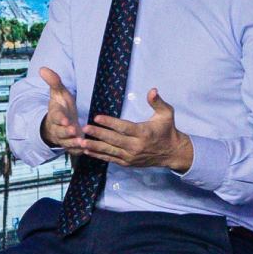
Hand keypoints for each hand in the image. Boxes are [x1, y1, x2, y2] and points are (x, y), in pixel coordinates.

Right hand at [36, 69, 84, 149]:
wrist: (60, 124)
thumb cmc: (61, 107)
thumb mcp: (59, 93)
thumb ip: (54, 82)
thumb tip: (42, 68)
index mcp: (56, 115)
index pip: (56, 117)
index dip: (60, 118)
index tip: (64, 119)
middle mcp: (58, 128)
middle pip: (60, 132)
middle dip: (66, 132)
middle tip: (73, 130)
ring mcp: (64, 139)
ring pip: (67, 143)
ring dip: (73, 143)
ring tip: (82, 142)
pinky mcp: (71, 146)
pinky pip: (74, 151)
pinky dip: (79, 151)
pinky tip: (87, 150)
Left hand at [70, 92, 195, 175]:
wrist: (172, 153)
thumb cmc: (167, 130)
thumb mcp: (167, 114)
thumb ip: (157, 102)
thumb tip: (152, 90)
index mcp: (144, 133)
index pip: (124, 127)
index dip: (110, 122)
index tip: (97, 117)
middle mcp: (136, 146)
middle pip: (114, 140)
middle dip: (98, 134)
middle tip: (84, 128)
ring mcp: (131, 156)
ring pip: (109, 151)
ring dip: (94, 147)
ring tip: (80, 142)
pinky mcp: (128, 163)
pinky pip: (110, 159)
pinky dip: (98, 155)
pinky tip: (87, 151)